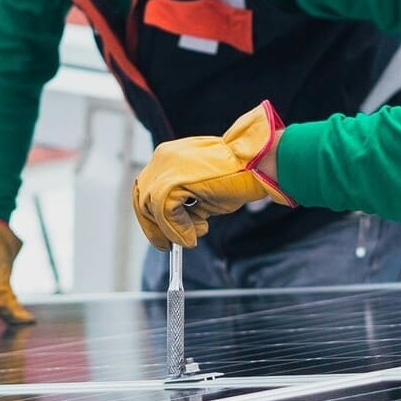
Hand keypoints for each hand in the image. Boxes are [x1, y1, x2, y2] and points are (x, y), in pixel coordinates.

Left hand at [132, 101, 287, 249]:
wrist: (257, 164)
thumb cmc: (238, 177)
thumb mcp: (203, 191)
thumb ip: (184, 203)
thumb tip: (173, 230)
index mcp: (169, 155)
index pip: (148, 188)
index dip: (152, 215)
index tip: (161, 234)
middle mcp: (163, 157)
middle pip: (142, 199)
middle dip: (156, 227)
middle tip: (169, 245)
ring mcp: (166, 168)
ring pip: (152, 209)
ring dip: (172, 229)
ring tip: (196, 234)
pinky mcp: (172, 182)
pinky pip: (164, 214)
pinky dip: (178, 229)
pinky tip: (196, 232)